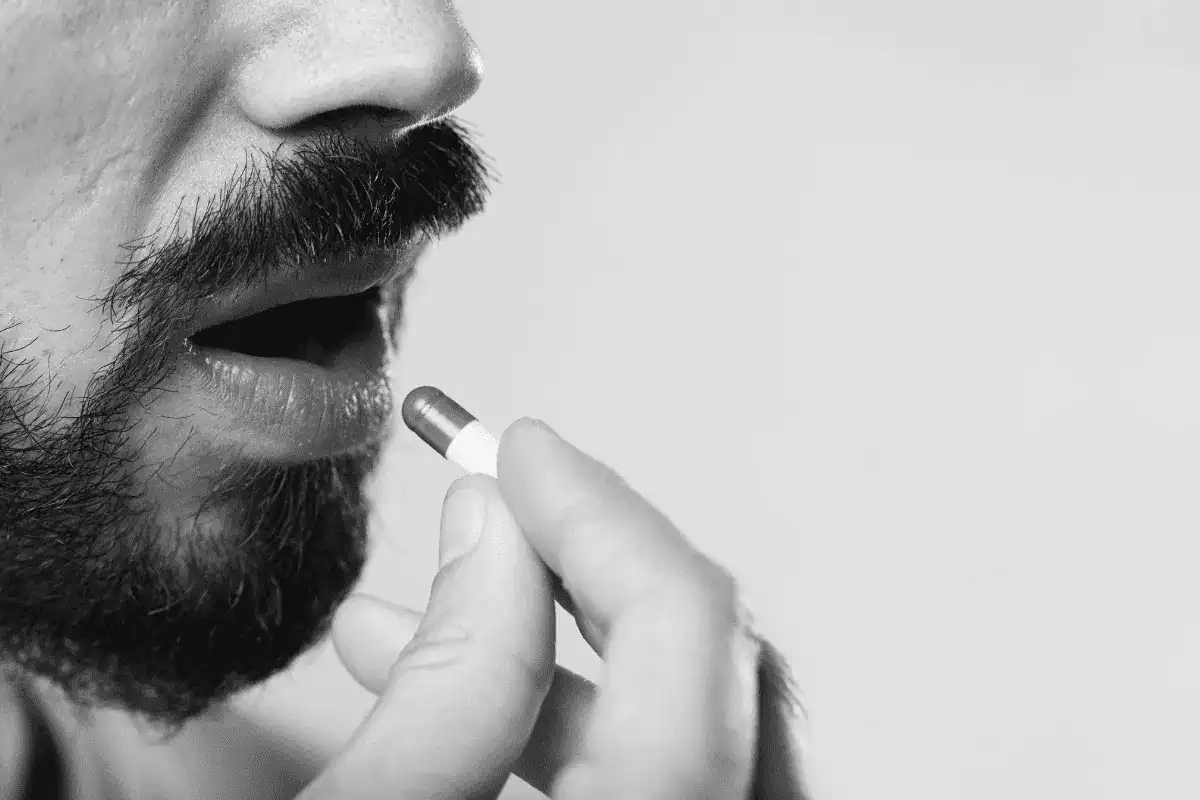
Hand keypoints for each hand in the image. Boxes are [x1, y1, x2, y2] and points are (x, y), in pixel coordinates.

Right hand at [304, 419, 808, 798]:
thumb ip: (450, 681)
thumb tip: (491, 526)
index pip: (690, 633)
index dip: (601, 518)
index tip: (522, 452)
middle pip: (713, 666)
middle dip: (588, 568)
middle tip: (500, 508)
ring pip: (691, 724)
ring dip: (560, 650)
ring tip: (433, 609)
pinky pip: (666, 777)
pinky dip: (573, 728)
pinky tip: (469, 703)